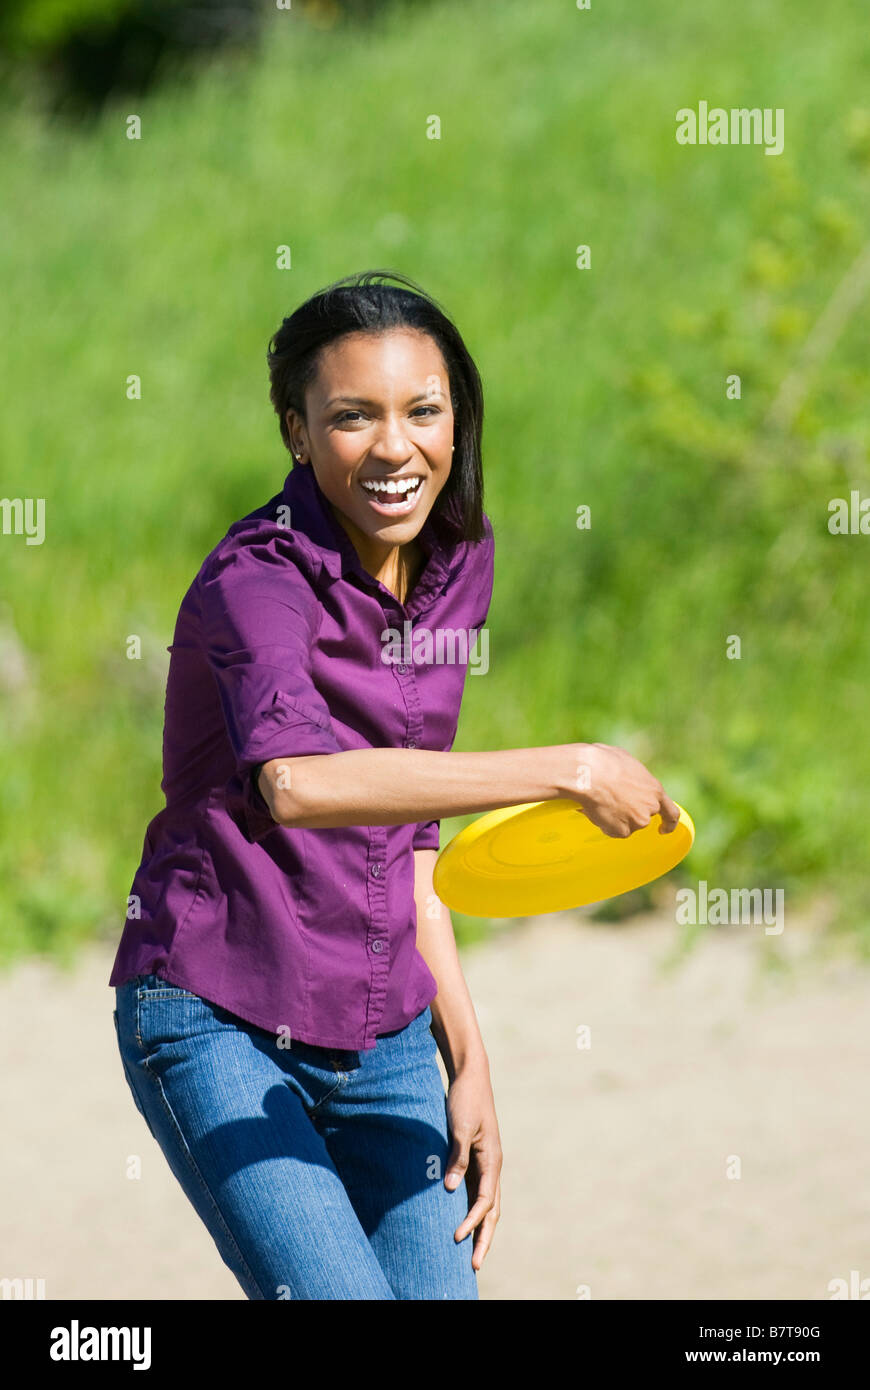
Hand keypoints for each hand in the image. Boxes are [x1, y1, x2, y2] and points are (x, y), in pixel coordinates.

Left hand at [444, 1065, 501, 1272]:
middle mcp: (491, 1166)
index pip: (485, 1201)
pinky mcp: (473, 1158)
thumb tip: (451, 1189)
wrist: (470, 1076)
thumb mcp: (460, 1127)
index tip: (457, 1238)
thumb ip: (457, 1158)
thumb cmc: (465, 1099)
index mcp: (492, 1160)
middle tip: (474, 1266)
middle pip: (491, 1211)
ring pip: (485, 1204)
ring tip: (470, 1253)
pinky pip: (474, 1191)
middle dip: (483, 1238)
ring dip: (479, 1228)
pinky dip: (470, 1211)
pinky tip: (461, 1222)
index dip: (472, 1222)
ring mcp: (484, 1163)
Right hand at [569, 741, 680, 838]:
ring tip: (600, 801)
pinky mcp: (622, 831)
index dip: (669, 823)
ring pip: (626, 825)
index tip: (664, 829)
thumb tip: (625, 775)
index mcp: (654, 789)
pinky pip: (612, 831)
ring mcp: (638, 821)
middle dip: (630, 815)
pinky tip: (596, 809)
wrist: (587, 774)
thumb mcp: (625, 761)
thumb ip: (633, 775)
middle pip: (642, 818)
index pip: (671, 812)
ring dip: (615, 818)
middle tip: (613, 806)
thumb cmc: (602, 762)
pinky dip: (604, 824)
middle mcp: (650, 807)